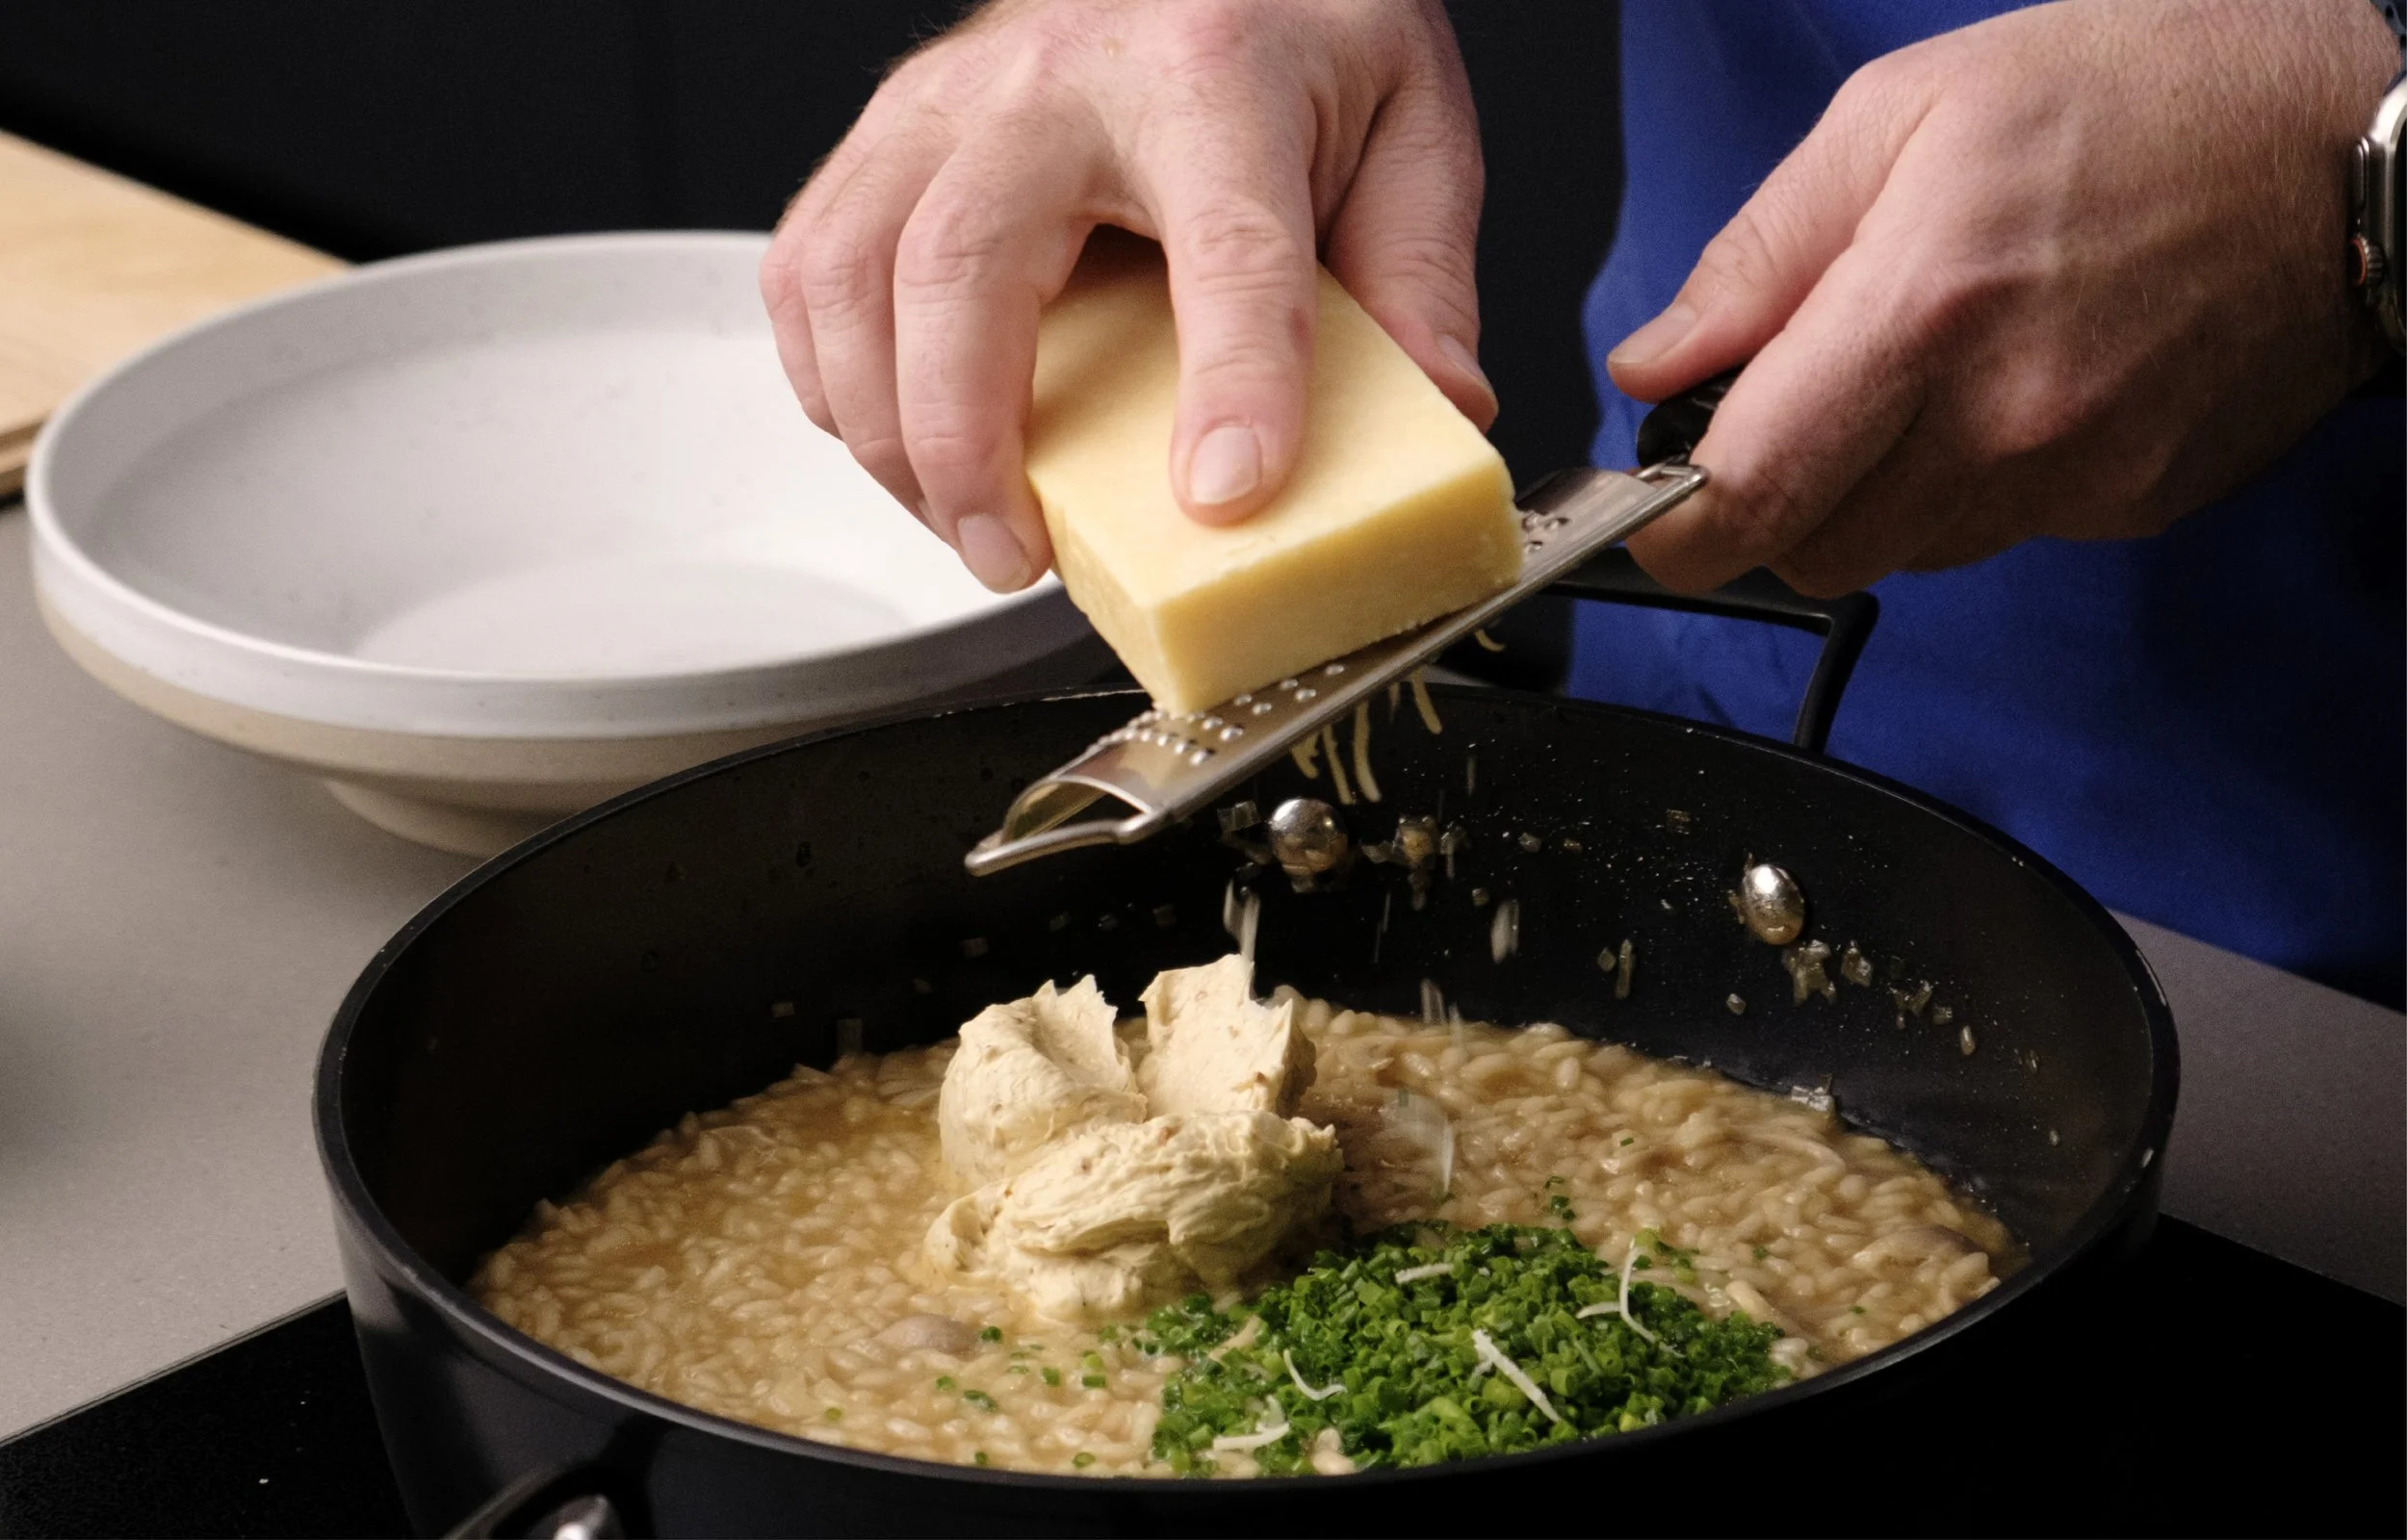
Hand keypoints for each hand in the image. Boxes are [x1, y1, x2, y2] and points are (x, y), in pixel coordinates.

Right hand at [760, 0, 1492, 591]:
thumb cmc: (1299, 31)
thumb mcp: (1408, 129)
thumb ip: (1420, 276)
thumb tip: (1439, 413)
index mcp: (1214, 73)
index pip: (1224, 243)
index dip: (1230, 381)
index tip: (1226, 494)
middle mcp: (1055, 77)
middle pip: (961, 263)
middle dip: (968, 439)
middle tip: (1017, 552)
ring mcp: (948, 103)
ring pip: (851, 274)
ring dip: (889, 431)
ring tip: (968, 524)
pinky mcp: (888, 137)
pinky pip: (809, 269)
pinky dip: (835, 380)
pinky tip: (903, 442)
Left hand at [1607, 0, 2398, 597]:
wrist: (2343, 147)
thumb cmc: (2133, 95)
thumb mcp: (1904, 112)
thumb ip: (1758, 256)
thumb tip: (1654, 366)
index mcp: (1924, 307)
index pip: (1750, 491)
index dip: (1671, 527)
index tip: (1647, 513)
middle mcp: (2001, 419)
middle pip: (1808, 550)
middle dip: (1763, 506)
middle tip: (1778, 419)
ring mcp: (2075, 477)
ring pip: (1894, 556)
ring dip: (1863, 497)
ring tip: (1912, 377)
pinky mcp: (2130, 506)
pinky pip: (1991, 537)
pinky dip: (1961, 488)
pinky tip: (2001, 391)